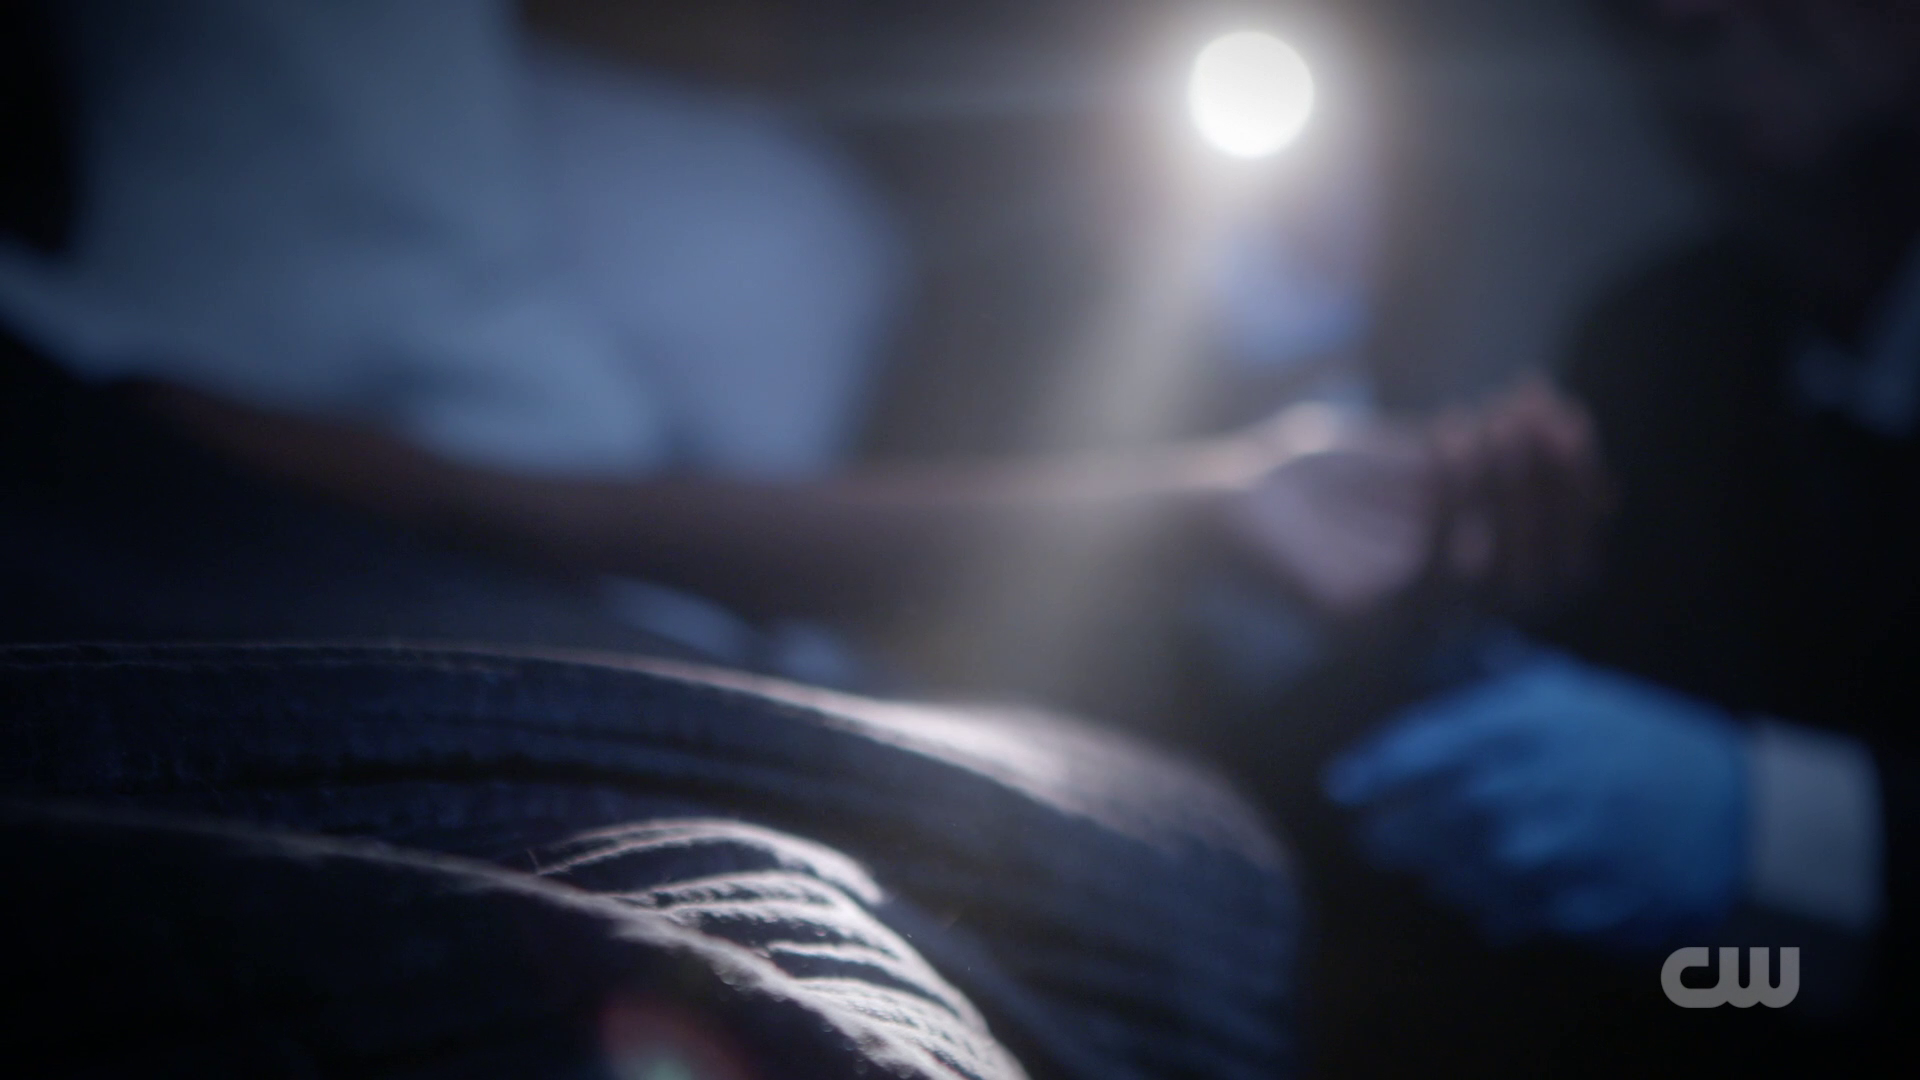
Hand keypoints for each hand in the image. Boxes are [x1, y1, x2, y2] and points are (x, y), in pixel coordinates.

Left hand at [1214, 378, 1611, 621]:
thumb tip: (1553, 423)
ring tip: (1491, 417)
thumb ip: (1467, 454)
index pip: (1555, 558)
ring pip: (1494, 571)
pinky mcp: (1358, 619)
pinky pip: (1429, 567)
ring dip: (1508, 486)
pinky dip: (1450, 498)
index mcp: (1454, 583)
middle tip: (1545, 414)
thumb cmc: (1303, 483)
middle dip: (1555, 486)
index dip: (1574, 490)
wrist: (1209, 506)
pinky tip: (1448, 434)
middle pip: (1542, 572)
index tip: (1568, 416)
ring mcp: (1400, 625)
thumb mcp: (1398, 457)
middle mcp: (1439, 616)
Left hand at [1324, 650, 1747, 948]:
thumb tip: (1432, 656)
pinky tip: (1488, 889)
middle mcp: (1521, 791)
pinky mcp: (1566, 906)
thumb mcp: (1571, 689)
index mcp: (1518, 727)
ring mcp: (1543, 855)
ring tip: (1438, 859)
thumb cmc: (1644, 740)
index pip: (1416, 749)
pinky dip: (1481, 904)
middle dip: (1389, 829)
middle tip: (1376, 833)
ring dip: (1434, 868)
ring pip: (1447, 873)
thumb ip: (1492, 676)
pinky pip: (1493, 914)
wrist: (1735, 817)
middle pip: (1418, 820)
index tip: (1339, 786)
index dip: (1369, 771)